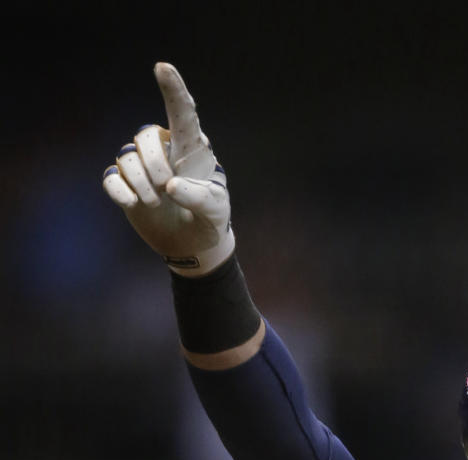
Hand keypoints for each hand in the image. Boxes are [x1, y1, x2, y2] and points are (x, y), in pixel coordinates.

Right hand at [102, 62, 233, 274]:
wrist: (193, 244)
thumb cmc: (210, 219)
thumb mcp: (216, 209)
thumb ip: (199, 196)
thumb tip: (169, 186)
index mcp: (190, 147)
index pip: (182, 112)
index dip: (173, 89)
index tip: (162, 67)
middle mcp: (163, 149)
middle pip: (145, 136)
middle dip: (153, 163)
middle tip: (166, 188)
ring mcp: (142, 167)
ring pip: (127, 156)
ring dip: (141, 182)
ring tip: (156, 202)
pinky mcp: (127, 186)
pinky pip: (112, 177)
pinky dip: (120, 190)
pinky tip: (133, 203)